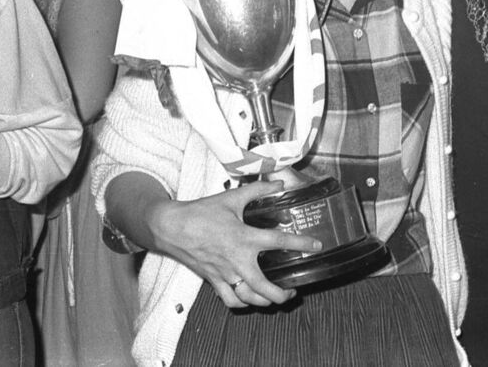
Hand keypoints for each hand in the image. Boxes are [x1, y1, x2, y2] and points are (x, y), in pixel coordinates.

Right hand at [148, 180, 320, 307]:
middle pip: (264, 287)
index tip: (316, 245)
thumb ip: (258, 190)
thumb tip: (279, 183)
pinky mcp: (213, 281)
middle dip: (282, 294)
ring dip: (264, 302)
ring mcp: (224, 274)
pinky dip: (242, 303)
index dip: (301, 243)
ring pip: (248, 298)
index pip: (280, 241)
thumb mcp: (232, 197)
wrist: (171, 227)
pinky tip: (249, 299)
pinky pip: (229, 300)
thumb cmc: (201, 212)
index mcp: (245, 238)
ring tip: (276, 299)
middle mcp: (237, 260)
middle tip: (294, 292)